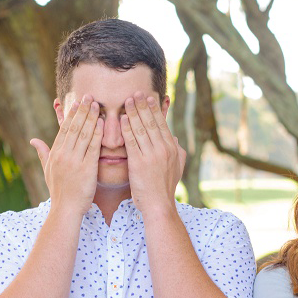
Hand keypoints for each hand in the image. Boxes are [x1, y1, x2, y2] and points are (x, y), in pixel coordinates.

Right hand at [30, 95, 102, 215]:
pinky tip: (103, 124)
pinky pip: (93, 148)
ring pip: (84, 134)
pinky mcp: (86, 169)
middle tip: (90, 97)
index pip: (64, 129)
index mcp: (55, 154)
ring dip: (91, 118)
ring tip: (98, 105)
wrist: (65, 209)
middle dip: (83, 111)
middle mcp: (63, 155)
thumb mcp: (47, 171)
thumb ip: (42, 153)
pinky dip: (98, 135)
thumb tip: (33, 140)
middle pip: (74, 128)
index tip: (78, 102)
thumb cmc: (58, 191)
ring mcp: (75, 161)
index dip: (72, 114)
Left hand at [120, 92, 185, 217]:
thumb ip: (177, 151)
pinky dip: (126, 128)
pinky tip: (121, 119)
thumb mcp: (177, 168)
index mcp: (172, 148)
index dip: (155, 109)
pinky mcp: (139, 163)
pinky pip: (131, 141)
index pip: (162, 124)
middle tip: (136, 93)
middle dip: (143, 106)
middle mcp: (163, 149)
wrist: (158, 205)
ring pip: (141, 128)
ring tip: (127, 101)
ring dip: (133, 113)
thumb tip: (174, 138)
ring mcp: (151, 155)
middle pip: (151, 122)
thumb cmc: (165, 188)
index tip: (149, 98)